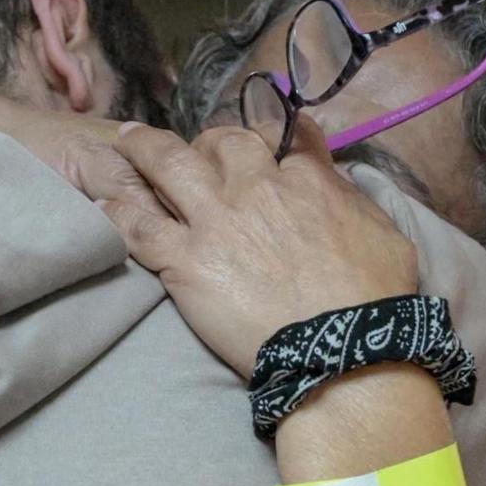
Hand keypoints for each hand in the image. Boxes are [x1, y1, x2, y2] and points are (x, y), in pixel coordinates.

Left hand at [101, 117, 418, 374]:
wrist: (343, 351)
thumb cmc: (375, 300)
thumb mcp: (384, 234)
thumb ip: (352, 200)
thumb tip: (336, 183)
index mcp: (308, 181)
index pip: (285, 138)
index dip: (270, 133)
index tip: (261, 136)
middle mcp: (257, 188)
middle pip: (221, 143)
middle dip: (207, 142)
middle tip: (195, 151)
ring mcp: (216, 221)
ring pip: (168, 166)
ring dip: (143, 149)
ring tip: (122, 141)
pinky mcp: (185, 261)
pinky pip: (139, 225)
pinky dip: (118, 212)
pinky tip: (101, 202)